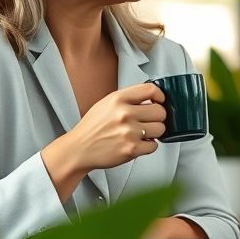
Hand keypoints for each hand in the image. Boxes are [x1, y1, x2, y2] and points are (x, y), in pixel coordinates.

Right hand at [42, 83, 165, 199]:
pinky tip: (139, 143)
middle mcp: (124, 114)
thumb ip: (128, 98)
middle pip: (160, 111)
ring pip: (160, 128)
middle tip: (149, 121)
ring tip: (143, 133)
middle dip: (157, 117)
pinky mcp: (131, 149)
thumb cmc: (93, 127)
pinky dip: (149, 146)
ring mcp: (129, 132)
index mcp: (118, 99)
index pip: (151, 89)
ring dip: (155, 132)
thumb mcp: (107, 103)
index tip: (159, 101)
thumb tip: (152, 96)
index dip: (160, 96)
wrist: (79, 149)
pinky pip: (154, 145)